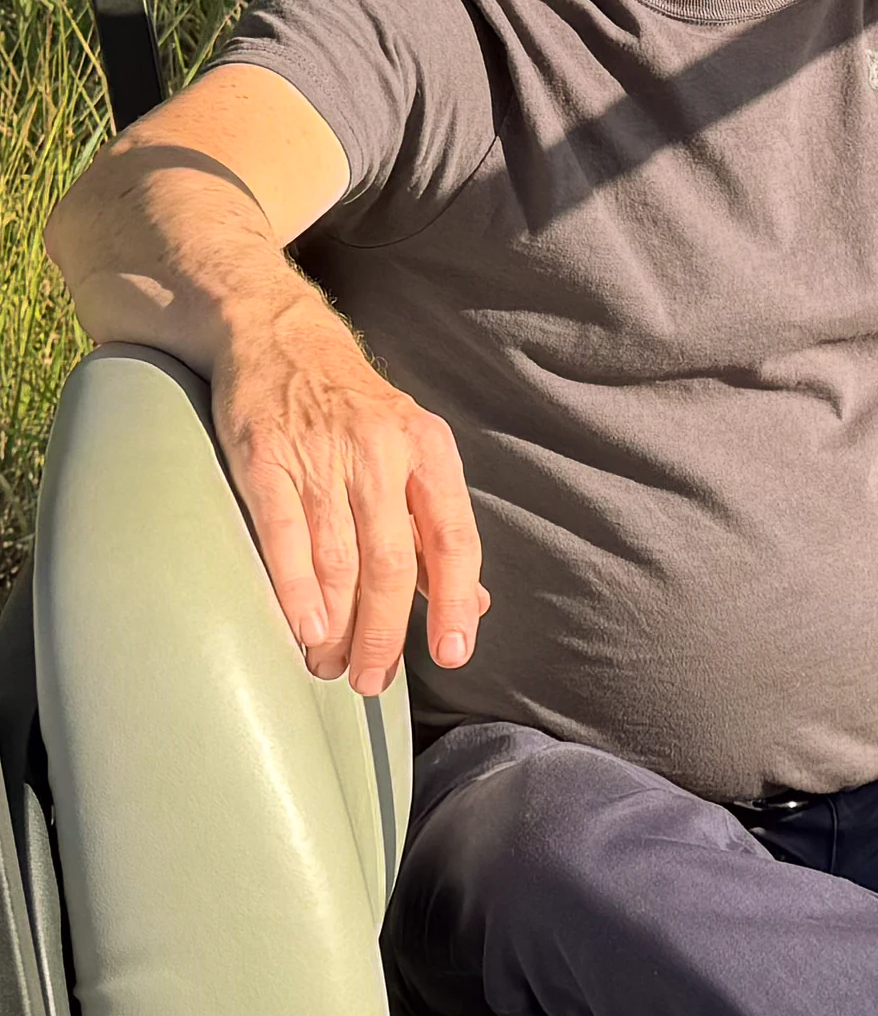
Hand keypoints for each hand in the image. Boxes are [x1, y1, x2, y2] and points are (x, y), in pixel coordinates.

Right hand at [210, 297, 486, 694]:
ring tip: (333, 667)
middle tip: (373, 680)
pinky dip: (297, 589)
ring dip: (339, 626)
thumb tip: (474, 606)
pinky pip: (285, 536)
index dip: (455, 600)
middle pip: (393, 561)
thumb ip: (436, 530)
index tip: (452, 653)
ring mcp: (321, 454)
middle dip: (386, 632)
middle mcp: (381, 451)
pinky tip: (307, 629)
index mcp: (428, 449)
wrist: (279, 335)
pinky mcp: (265, 457)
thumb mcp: (412, 451)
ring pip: (339, 559)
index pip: (454, 536)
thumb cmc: (354, 410)